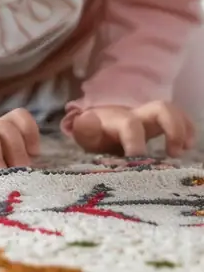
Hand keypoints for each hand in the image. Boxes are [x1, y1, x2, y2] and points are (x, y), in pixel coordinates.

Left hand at [70, 102, 195, 157]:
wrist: (97, 125)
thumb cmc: (95, 134)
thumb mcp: (85, 135)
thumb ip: (84, 129)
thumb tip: (88, 120)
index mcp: (117, 120)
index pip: (130, 125)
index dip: (136, 143)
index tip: (137, 162)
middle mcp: (137, 114)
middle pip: (160, 108)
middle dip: (172, 128)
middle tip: (173, 154)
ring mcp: (149, 118)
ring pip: (172, 111)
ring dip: (182, 129)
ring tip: (181, 151)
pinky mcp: (159, 124)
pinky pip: (179, 118)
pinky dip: (187, 129)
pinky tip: (187, 147)